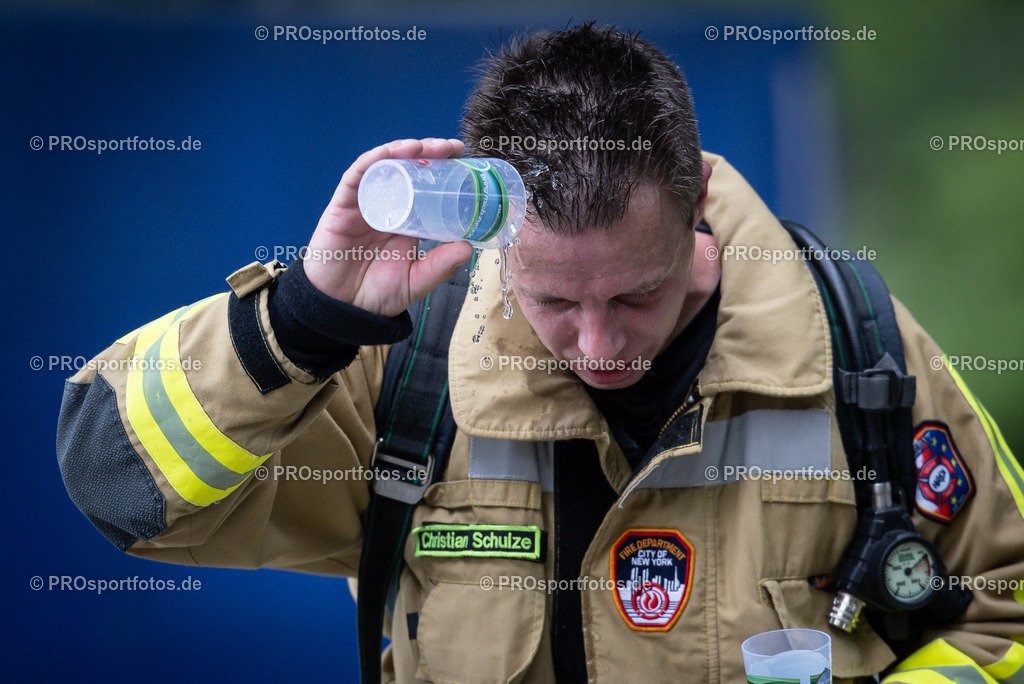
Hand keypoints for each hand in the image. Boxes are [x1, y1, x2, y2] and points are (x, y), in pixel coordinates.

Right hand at [303, 138, 473, 316]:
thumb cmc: (377, 294)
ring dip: (403, 150)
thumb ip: (441, 266)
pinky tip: (390, 153)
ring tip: (425, 146)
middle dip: (429, 153)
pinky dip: (373, 160)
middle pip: (407, 169)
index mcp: (406, 220)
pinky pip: (356, 176)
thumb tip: (469, 247)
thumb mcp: (417, 280)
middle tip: (452, 147)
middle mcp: (386, 206)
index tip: (465, 160)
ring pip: (383, 166)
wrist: (343, 310)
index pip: (425, 186)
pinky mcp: (342, 206)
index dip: (443, 170)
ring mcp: (364, 203)